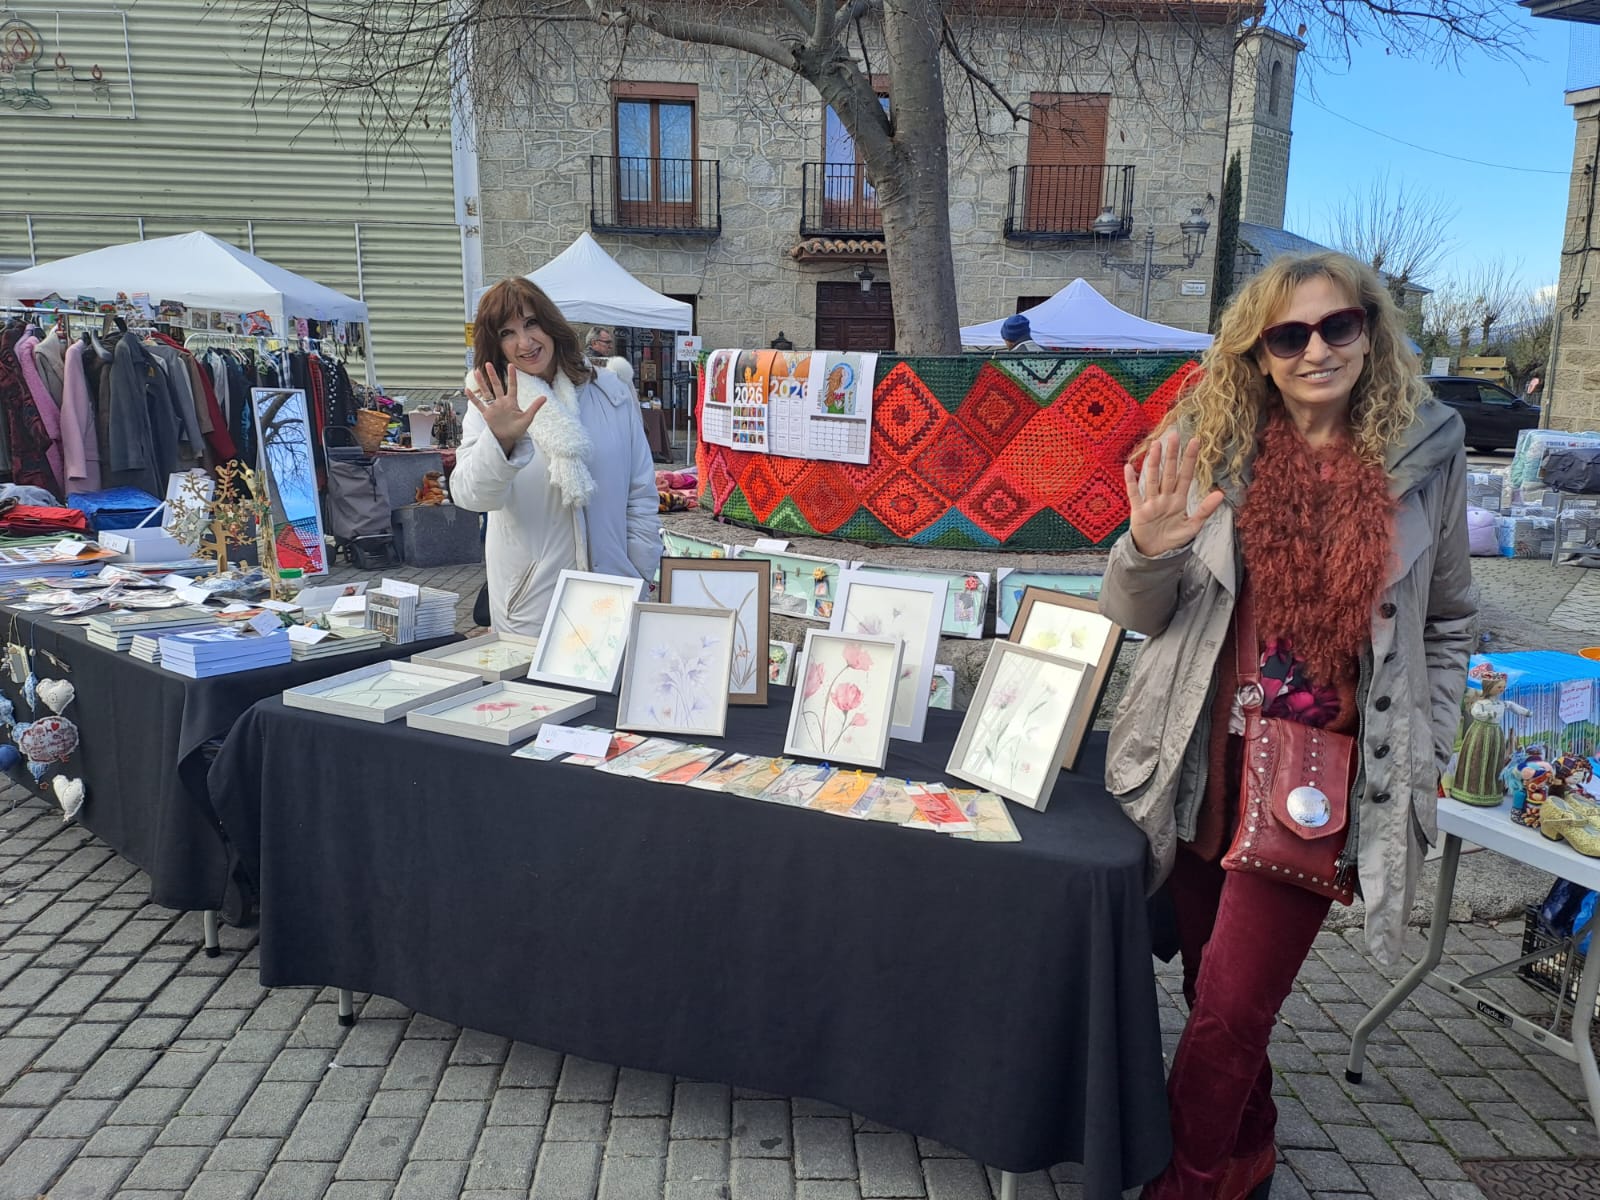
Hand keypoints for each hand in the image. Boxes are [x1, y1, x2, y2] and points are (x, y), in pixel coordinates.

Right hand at [466, 365, 544, 453]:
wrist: (508, 439)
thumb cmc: (518, 429)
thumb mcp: (528, 418)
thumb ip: (534, 407)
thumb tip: (545, 397)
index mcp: (512, 402)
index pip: (512, 386)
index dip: (511, 376)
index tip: (510, 365)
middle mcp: (501, 402)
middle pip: (496, 385)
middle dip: (492, 375)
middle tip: (488, 364)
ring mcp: (493, 407)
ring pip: (486, 392)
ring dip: (481, 383)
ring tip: (476, 372)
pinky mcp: (487, 414)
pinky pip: (479, 404)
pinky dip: (473, 398)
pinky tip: (467, 390)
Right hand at [1123, 429, 1223, 556]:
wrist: (1156, 555)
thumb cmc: (1174, 540)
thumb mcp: (1193, 527)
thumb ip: (1205, 510)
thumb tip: (1220, 494)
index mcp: (1179, 500)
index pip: (1186, 475)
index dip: (1190, 459)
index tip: (1195, 442)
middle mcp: (1165, 497)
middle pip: (1169, 472)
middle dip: (1172, 454)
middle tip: (1174, 435)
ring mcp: (1151, 503)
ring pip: (1153, 479)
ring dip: (1154, 462)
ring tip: (1156, 445)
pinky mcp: (1138, 511)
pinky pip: (1134, 494)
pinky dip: (1131, 482)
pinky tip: (1129, 468)